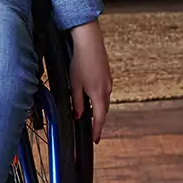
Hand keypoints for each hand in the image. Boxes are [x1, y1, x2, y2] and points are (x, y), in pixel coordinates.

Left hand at [67, 19, 113, 142]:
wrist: (90, 42)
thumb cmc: (81, 61)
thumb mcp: (74, 84)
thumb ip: (76, 102)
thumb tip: (78, 115)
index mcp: (98, 95)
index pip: (99, 119)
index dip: (97, 130)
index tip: (95, 140)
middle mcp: (107, 90)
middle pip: (103, 111)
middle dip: (98, 122)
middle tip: (93, 132)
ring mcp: (108, 82)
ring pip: (103, 101)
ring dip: (98, 109)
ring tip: (90, 117)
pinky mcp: (107, 75)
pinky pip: (104, 92)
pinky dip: (98, 99)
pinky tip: (91, 97)